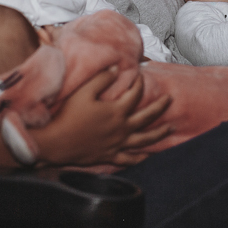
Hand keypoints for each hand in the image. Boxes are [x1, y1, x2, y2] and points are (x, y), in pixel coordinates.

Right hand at [33, 67, 171, 166]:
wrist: (56, 143)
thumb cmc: (69, 116)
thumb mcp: (84, 91)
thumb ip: (102, 78)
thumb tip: (116, 68)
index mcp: (116, 111)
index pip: (135, 94)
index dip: (139, 83)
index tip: (140, 76)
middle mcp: (122, 128)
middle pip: (147, 117)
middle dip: (160, 107)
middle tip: (170, 99)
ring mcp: (118, 144)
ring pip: (145, 139)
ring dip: (160, 133)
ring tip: (171, 128)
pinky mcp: (110, 155)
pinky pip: (130, 159)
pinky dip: (141, 158)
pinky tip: (148, 156)